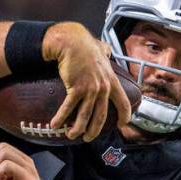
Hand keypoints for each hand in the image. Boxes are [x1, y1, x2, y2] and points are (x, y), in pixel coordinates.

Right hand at [43, 22, 132, 141]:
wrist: (72, 41)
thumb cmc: (85, 45)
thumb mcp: (101, 49)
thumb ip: (106, 52)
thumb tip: (107, 50)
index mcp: (111, 81)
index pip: (123, 103)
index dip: (124, 115)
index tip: (122, 124)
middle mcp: (103, 88)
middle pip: (101, 116)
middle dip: (94, 130)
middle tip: (88, 138)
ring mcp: (91, 89)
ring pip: (85, 116)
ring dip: (77, 128)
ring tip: (72, 135)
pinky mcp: (76, 88)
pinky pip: (68, 108)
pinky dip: (61, 117)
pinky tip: (55, 124)